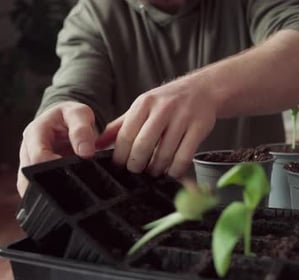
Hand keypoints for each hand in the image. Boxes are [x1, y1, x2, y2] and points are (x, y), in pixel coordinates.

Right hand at [17, 101, 96, 195]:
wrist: (63, 119)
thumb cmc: (71, 116)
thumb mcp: (79, 114)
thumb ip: (82, 130)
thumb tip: (85, 153)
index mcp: (35, 132)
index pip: (38, 157)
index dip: (54, 168)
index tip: (73, 172)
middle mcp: (27, 149)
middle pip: (29, 176)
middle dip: (48, 185)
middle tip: (70, 191)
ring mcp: (27, 163)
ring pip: (28, 187)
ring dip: (45, 194)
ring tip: (65, 198)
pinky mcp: (32, 173)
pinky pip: (34, 189)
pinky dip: (46, 195)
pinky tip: (60, 200)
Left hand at [97, 78, 215, 178]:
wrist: (203, 89)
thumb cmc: (167, 102)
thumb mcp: (141, 107)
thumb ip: (119, 126)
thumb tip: (95, 144)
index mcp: (143, 104)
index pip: (125, 136)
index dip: (120, 156)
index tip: (120, 167)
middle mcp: (162, 109)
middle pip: (142, 146)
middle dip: (137, 165)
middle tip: (137, 171)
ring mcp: (182, 118)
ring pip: (164, 154)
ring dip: (156, 169)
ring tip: (154, 172)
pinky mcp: (199, 127)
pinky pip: (184, 156)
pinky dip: (175, 170)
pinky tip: (171, 171)